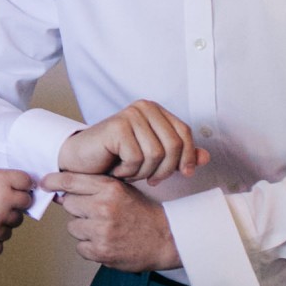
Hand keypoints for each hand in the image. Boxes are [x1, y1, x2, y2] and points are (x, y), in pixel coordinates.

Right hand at [0, 169, 35, 256]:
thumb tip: (11, 187)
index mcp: (1, 179)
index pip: (26, 180)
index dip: (24, 185)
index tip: (19, 188)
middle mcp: (5, 196)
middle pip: (26, 201)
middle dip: (19, 204)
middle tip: (4, 205)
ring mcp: (1, 214)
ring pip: (17, 220)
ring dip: (8, 220)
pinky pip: (5, 234)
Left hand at [39, 172, 180, 271]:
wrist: (168, 239)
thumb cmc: (142, 213)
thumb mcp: (122, 191)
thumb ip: (94, 187)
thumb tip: (60, 190)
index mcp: (110, 188)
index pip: (71, 181)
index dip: (53, 181)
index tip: (44, 183)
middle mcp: (104, 208)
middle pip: (68, 204)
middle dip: (78, 209)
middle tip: (97, 213)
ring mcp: (101, 231)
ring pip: (72, 227)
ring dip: (83, 229)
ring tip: (104, 229)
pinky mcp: (101, 252)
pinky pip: (80, 247)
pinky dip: (89, 247)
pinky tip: (106, 242)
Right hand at [58, 101, 208, 183]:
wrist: (80, 162)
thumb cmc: (115, 159)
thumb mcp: (153, 159)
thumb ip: (179, 156)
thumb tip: (206, 157)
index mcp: (155, 110)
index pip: (184, 133)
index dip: (188, 157)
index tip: (183, 174)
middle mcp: (143, 107)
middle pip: (174, 144)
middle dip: (165, 169)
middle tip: (149, 178)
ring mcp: (129, 115)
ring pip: (157, 154)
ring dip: (144, 172)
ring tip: (130, 172)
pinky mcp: (117, 127)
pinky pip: (137, 158)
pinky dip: (129, 171)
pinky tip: (117, 169)